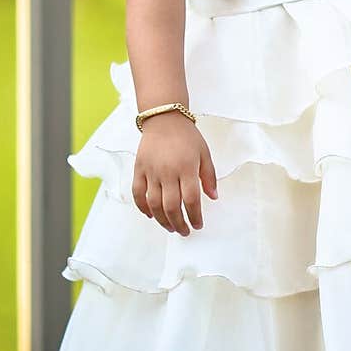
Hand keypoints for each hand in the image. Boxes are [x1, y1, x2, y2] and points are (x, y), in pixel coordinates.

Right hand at [132, 113, 217, 234]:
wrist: (164, 119)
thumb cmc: (187, 136)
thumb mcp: (205, 154)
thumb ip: (209, 177)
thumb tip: (213, 197)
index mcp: (186, 168)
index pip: (191, 200)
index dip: (195, 216)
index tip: (198, 225)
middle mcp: (168, 171)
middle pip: (171, 206)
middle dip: (179, 223)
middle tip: (184, 231)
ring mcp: (151, 171)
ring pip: (154, 204)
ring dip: (162, 220)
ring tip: (170, 227)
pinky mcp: (139, 169)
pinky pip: (138, 193)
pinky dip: (143, 207)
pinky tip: (151, 215)